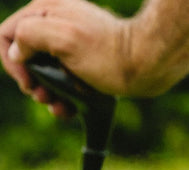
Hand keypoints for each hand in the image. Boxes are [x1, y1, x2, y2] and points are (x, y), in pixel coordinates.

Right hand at [1, 0, 134, 112]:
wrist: (148, 65)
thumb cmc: (110, 54)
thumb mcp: (63, 39)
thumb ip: (31, 36)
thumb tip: (17, 51)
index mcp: (46, 12)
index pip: (8, 34)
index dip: (12, 62)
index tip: (28, 84)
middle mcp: (55, 25)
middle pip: (26, 55)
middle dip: (32, 81)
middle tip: (44, 99)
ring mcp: (70, 43)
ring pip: (46, 71)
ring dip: (48, 93)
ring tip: (60, 110)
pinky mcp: (85, 61)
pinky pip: (65, 79)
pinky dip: (64, 95)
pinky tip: (72, 110)